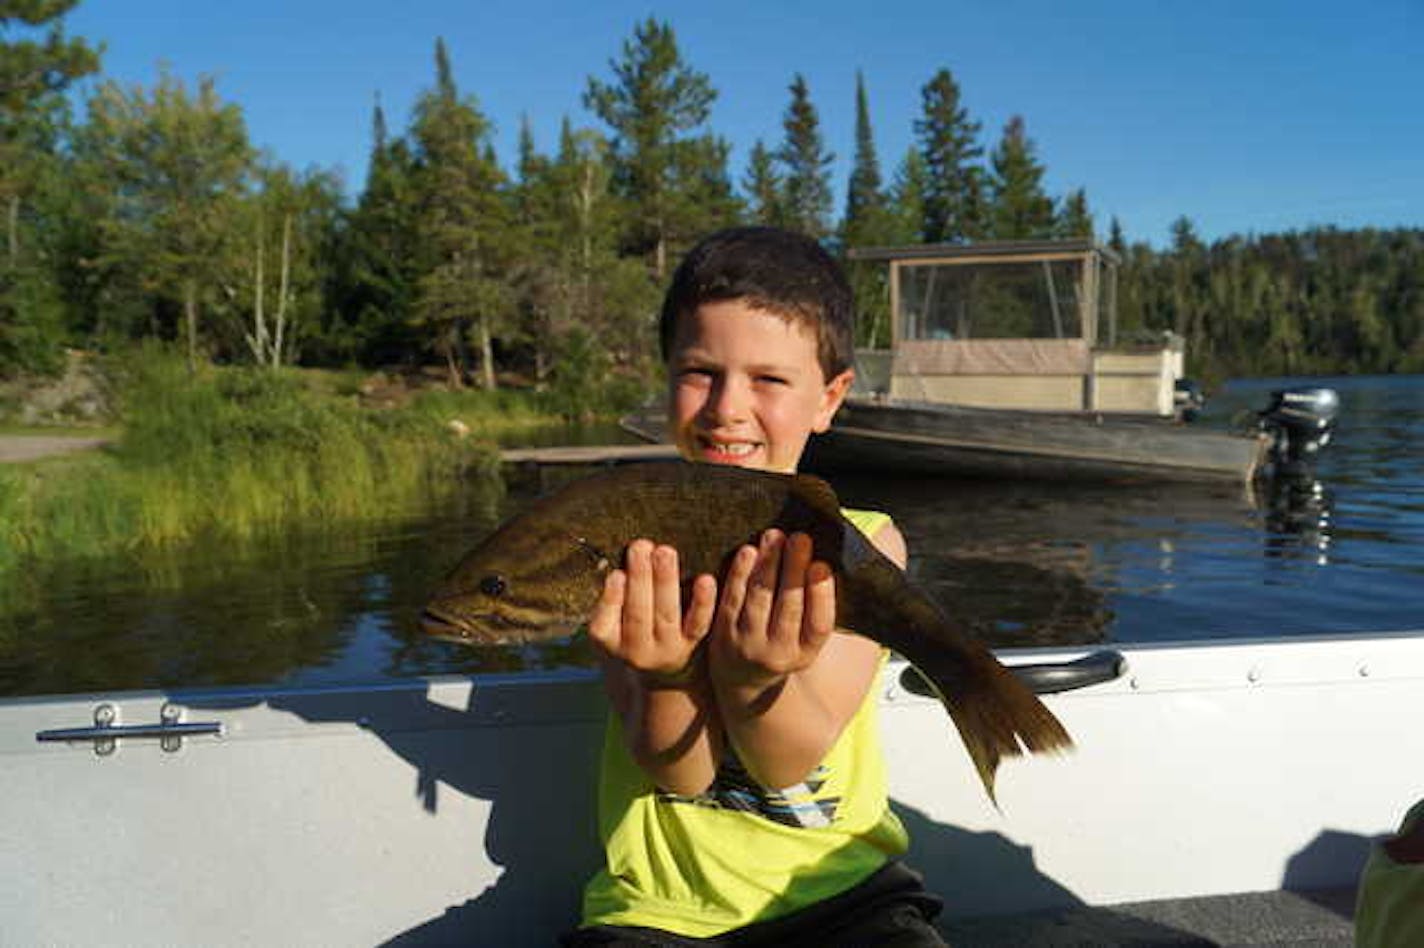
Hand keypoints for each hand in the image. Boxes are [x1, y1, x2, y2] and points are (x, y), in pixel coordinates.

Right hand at [587, 539, 715, 684]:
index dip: (611, 599)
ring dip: (665, 581)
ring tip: (664, 552)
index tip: (616, 574)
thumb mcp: (610, 619)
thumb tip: (623, 558)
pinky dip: (702, 602)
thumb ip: (611, 595)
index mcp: (609, 641)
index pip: (604, 624)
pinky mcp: (692, 643)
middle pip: (638, 614)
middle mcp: (636, 651)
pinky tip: (705, 580)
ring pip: (666, 614)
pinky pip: (698, 624)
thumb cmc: (629, 624)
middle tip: (641, 546)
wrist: (661, 663)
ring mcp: (667, 648)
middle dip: (640, 578)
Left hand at [709, 530, 836, 689]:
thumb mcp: (805, 637)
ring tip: (775, 536)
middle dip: (794, 569)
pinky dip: (734, 579)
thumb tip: (839, 557)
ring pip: (758, 599)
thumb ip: (820, 605)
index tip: (822, 565)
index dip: (821, 595)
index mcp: (805, 653)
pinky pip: (728, 602)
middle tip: (800, 538)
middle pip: (788, 607)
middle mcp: (776, 653)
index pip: (818, 625)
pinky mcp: (720, 634)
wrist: (740, 678)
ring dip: (767, 565)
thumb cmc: (782, 640)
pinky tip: (742, 555)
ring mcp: (746, 645)